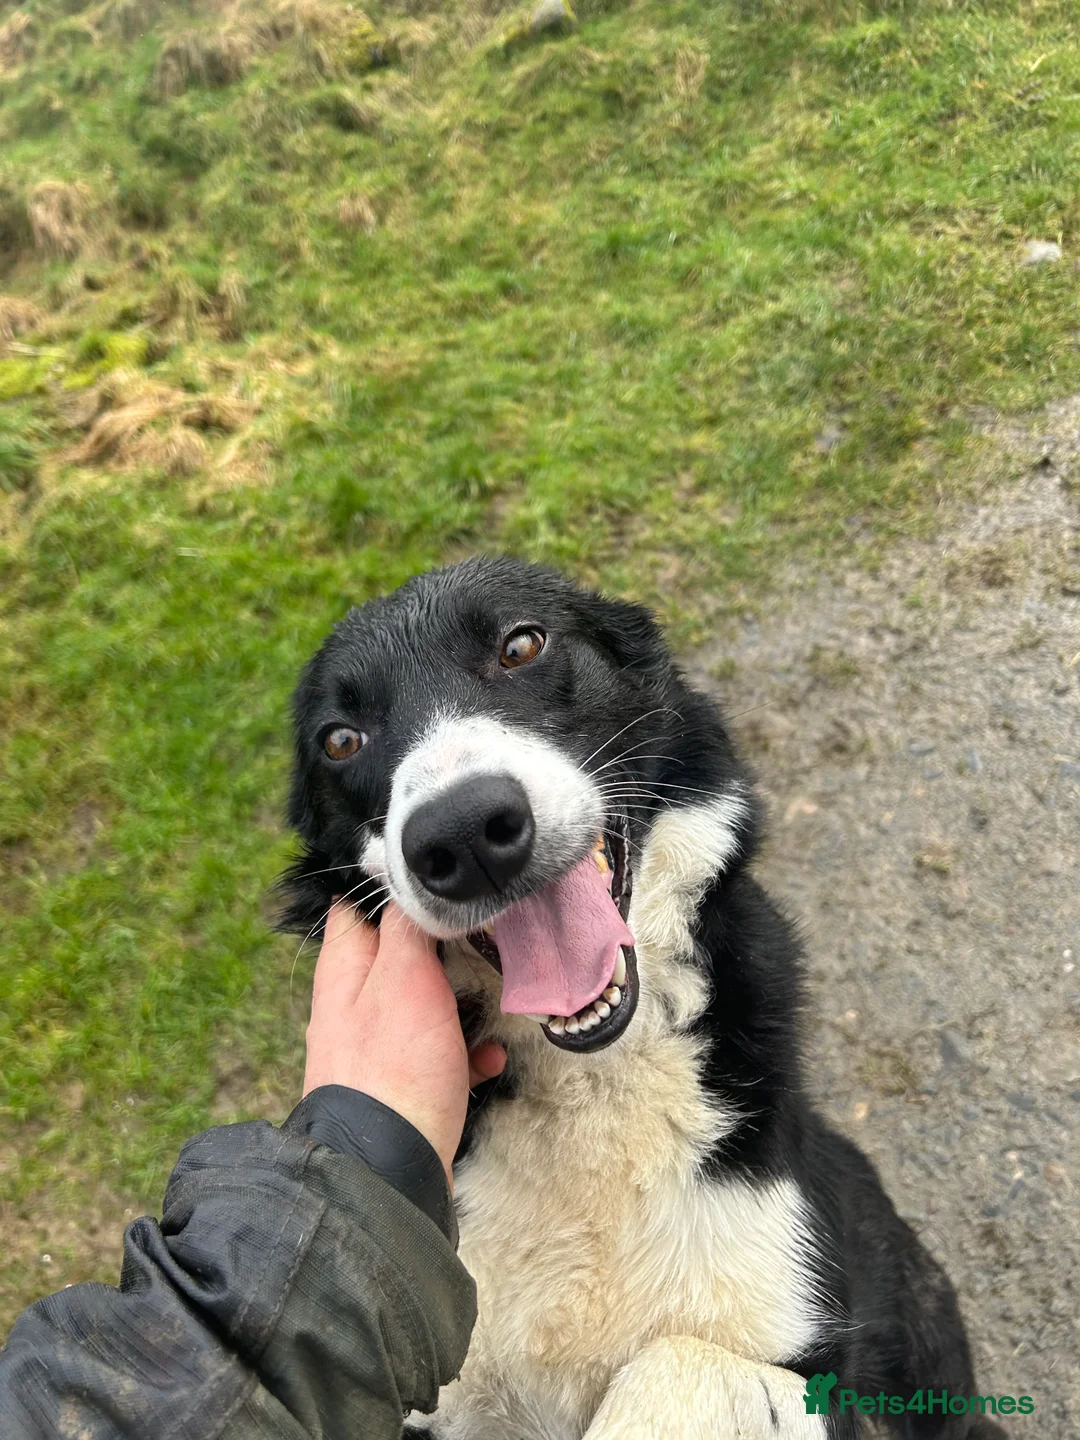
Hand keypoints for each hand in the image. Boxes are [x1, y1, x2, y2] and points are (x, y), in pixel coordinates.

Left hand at [304, 900, 505, 1183]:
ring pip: (420, 1004)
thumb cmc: (394, 1066)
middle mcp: (352, 1004)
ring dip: (459, 1001)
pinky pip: (437, 1054)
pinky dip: (465, 1052)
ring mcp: (375, 1047)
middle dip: (437, 945)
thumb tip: (405, 881)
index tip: (430, 875)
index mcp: (343, 970)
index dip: (387, 885)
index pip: (353, 906)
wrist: (389, 1168)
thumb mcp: (403, 976)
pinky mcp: (400, 1086)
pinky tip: (490, 1058)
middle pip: (393, 954)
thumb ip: (405, 926)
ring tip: (494, 995)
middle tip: (478, 933)